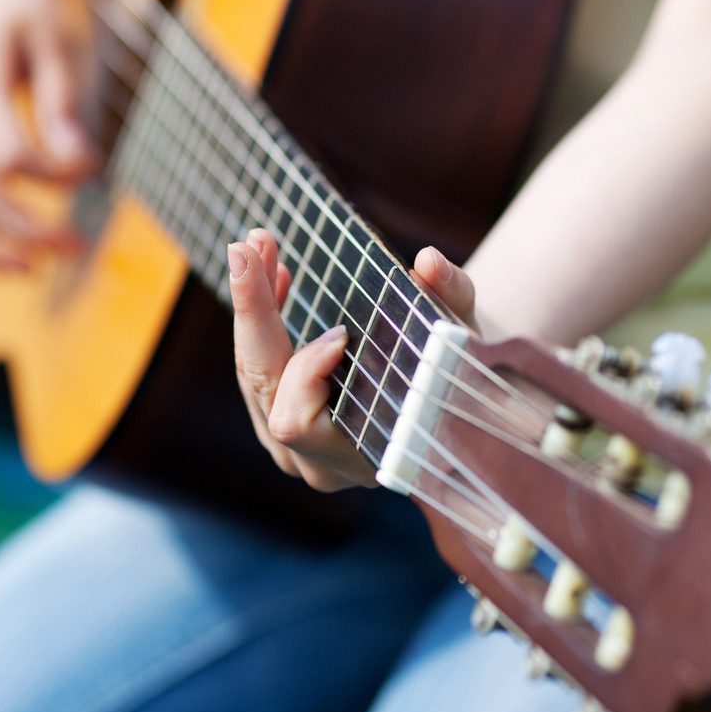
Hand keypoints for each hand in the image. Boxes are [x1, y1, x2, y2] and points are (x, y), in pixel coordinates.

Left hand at [228, 229, 477, 491]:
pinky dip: (261, 322)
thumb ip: (451, 299)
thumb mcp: (461, 335)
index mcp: (361, 457)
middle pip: (262, 385)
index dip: (307, 374)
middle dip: (254, 310)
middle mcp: (317, 465)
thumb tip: (428, 262)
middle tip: (248, 246)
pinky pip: (256, 371)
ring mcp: (292, 451)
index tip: (341, 331)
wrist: (450, 413)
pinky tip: (275, 277)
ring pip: (252, 374)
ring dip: (254, 307)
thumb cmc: (457, 376)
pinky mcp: (281, 426)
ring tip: (262, 248)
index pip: (297, 422)